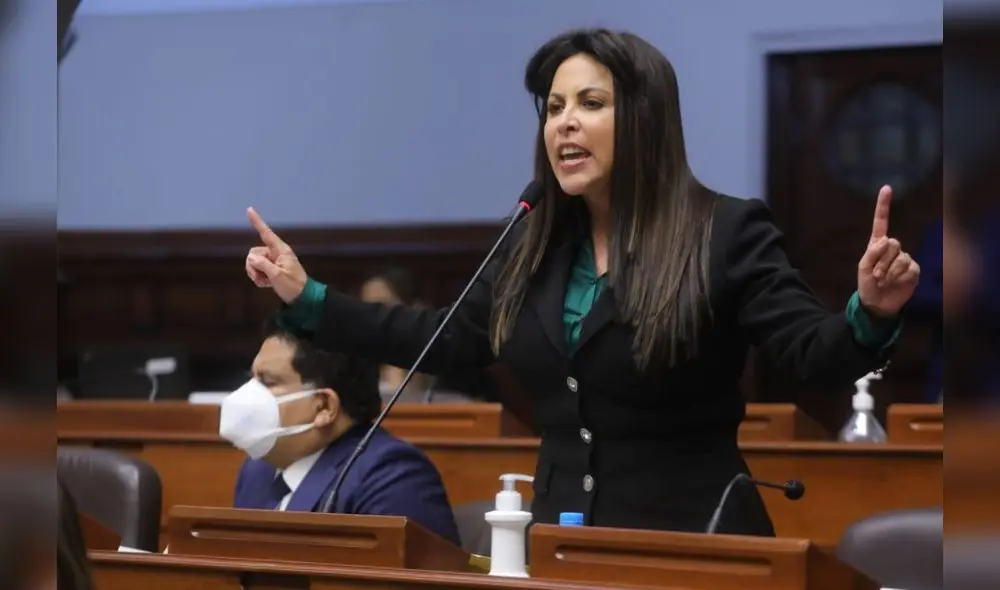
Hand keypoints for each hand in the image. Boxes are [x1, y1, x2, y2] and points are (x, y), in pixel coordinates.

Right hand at [245, 207, 307, 303]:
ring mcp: (274, 261)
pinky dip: (259, 278)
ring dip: (256, 274)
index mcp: (281, 250)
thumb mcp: (276, 275)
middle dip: (253, 266)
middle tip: (262, 279)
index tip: (249, 209)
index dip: (257, 222)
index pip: (266, 233)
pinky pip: (258, 270)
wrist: (302, 298)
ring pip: (254, 262)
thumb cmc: (293, 286)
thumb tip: (251, 258)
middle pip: (254, 253)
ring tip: (266, 283)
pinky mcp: (272, 270)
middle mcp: (276, 253)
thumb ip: (262, 264)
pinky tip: (267, 285)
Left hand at [857, 186, 919, 316]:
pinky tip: (893, 282)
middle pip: (892, 242)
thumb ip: (872, 252)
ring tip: (882, 280)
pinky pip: (908, 266)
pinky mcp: (913, 269)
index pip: (881, 222)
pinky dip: (898, 275)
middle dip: (882, 260)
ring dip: (888, 270)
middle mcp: (892, 248)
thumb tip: (886, 239)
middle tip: (875, 274)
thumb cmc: (867, 284)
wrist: (877, 304)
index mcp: (877, 244)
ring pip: (900, 256)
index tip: (886, 188)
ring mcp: (904, 258)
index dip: (883, 205)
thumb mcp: (863, 267)